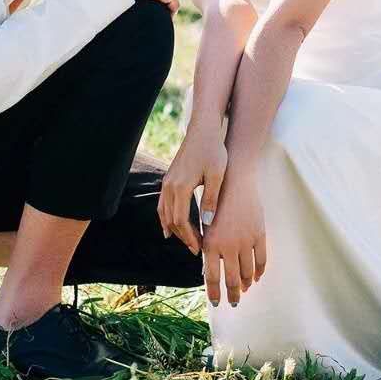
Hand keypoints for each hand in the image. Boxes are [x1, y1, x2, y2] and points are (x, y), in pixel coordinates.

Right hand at [158, 121, 226, 254]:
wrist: (203, 130)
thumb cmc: (214, 151)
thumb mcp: (217, 175)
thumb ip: (211, 199)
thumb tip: (206, 224)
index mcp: (181, 187)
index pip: (181, 221)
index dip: (190, 237)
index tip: (199, 248)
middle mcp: (170, 186)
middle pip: (171, 220)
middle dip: (183, 237)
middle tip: (196, 249)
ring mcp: (167, 182)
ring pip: (164, 213)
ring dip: (174, 229)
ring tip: (186, 242)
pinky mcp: (169, 178)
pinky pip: (163, 204)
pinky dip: (165, 218)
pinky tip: (171, 227)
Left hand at [203, 170, 266, 306]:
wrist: (235, 181)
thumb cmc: (217, 203)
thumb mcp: (207, 225)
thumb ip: (208, 248)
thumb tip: (209, 272)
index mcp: (210, 244)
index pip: (212, 278)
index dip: (215, 294)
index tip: (217, 303)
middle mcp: (227, 246)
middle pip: (231, 280)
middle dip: (232, 295)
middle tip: (234, 303)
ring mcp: (245, 241)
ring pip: (247, 273)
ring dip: (245, 285)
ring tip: (244, 290)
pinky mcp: (259, 235)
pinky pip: (261, 260)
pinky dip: (259, 272)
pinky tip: (255, 277)